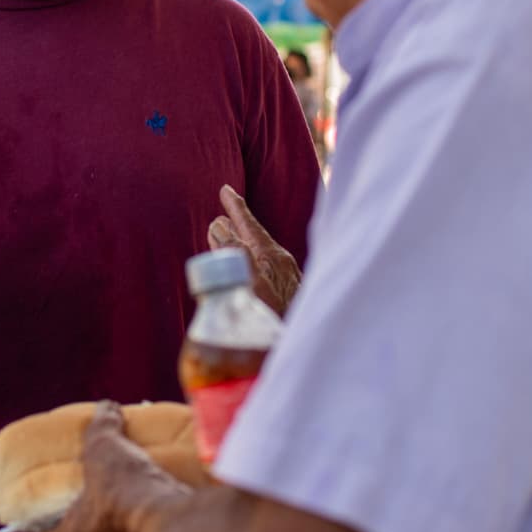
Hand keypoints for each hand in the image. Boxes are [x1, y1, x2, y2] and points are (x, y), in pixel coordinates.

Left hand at [40, 401, 188, 531]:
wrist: (173, 526)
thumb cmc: (124, 493)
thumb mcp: (105, 448)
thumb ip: (102, 426)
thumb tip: (106, 407)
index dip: (53, 527)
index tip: (59, 508)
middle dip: (100, 520)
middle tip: (110, 492)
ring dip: (132, 525)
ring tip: (144, 493)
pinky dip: (161, 527)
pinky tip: (169, 503)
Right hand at [207, 185, 301, 314]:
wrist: (312, 342)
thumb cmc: (282, 320)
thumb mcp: (254, 287)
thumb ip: (238, 256)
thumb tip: (220, 226)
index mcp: (273, 257)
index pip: (251, 226)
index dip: (237, 208)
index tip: (225, 190)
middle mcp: (282, 264)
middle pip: (256, 237)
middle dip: (239, 223)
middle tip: (224, 210)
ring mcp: (287, 278)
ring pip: (261, 252)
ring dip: (244, 242)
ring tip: (231, 234)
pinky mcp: (288, 293)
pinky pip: (264, 267)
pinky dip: (251, 259)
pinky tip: (249, 269)